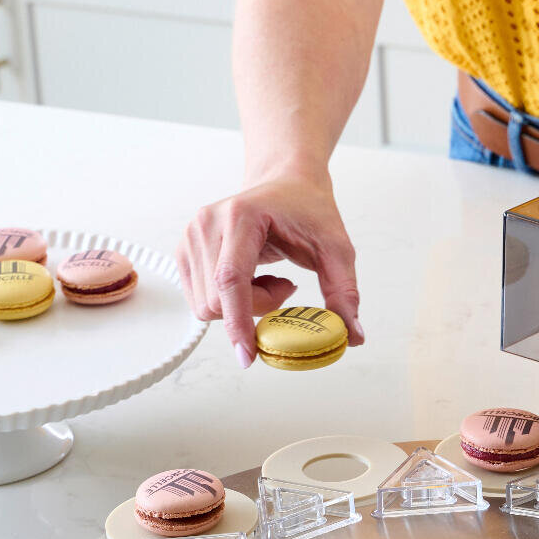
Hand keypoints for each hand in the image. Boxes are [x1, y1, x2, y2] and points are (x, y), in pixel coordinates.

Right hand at [177, 172, 363, 367]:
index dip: (238, 323)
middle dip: (256, 308)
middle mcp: (206, 224)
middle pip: (219, 300)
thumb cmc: (307, 209)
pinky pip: (202, 300)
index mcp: (240, 216)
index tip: (247, 357)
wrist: (285, 182)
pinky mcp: (185, 252)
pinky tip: (251, 277)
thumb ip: (345, 292)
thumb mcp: (336, 249)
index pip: (231, 280)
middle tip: (285, 286)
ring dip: (245, 305)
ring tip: (267, 277)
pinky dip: (231, 301)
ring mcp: (191, 237)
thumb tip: (353, 336)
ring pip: (209, 305)